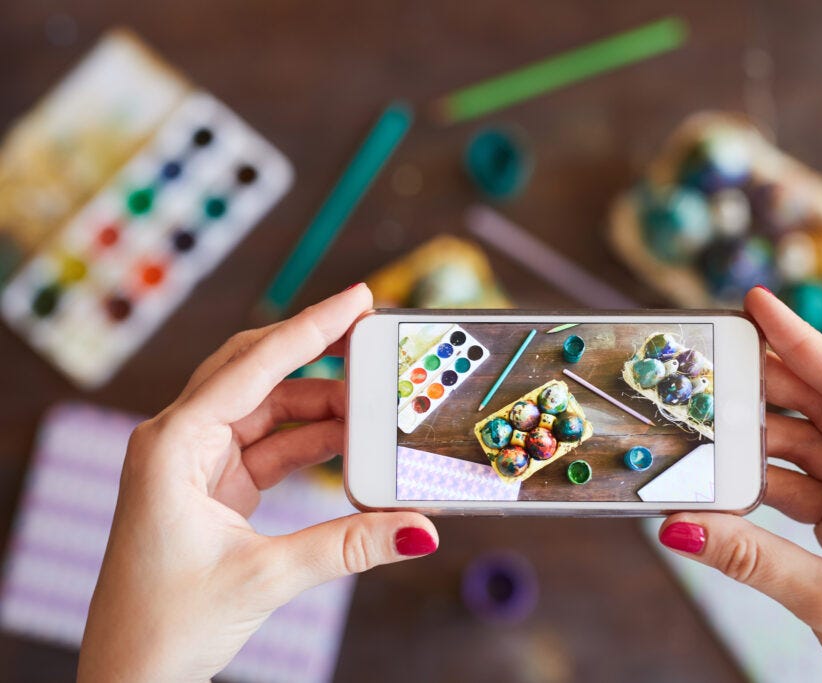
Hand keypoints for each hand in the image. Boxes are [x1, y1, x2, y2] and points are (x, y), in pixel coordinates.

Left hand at [79, 285, 437, 682]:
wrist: (130, 673)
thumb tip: (416, 529)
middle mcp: (179, 440)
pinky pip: (271, 443)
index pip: (252, 366)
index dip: (310, 328)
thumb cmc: (164, 623)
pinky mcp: (216, 483)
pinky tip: (349, 441)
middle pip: (256, 370)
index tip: (354, 299)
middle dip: (315, 350)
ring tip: (373, 403)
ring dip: (321, 405)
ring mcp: (197, 460)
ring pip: (268, 407)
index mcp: (171, 445)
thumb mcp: (264, 577)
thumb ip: (347, 546)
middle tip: (368, 330)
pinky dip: (311, 440)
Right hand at [659, 287, 821, 682]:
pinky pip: (793, 487)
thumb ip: (752, 558)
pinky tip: (719, 481)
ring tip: (703, 425)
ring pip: (804, 448)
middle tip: (716, 358)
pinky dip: (755, 487)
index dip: (805, 344)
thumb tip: (679, 526)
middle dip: (770, 386)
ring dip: (754, 444)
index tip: (760, 304)